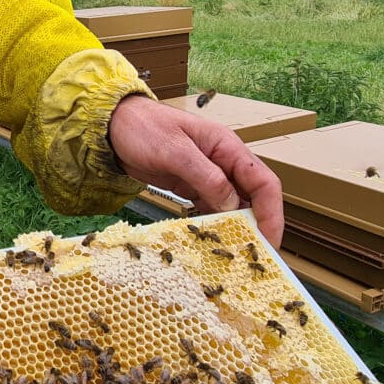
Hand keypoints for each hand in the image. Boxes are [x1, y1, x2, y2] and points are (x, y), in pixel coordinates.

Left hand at [107, 96, 283, 247]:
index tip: (269, 241)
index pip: (263, 182)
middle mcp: (223, 163)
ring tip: (232, 256)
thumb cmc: (143, 127)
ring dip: (235, 229)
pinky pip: (210, 208)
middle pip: (253, 198)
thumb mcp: (175, 150)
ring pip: (232, 206)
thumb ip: (206, 176)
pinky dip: (212, 225)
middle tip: (253, 258)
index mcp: (227, 148)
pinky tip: (208, 240)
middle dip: (257, 227)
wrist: (113, 125)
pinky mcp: (191, 186)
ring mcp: (207, 175)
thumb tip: (232, 205)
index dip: (271, 213)